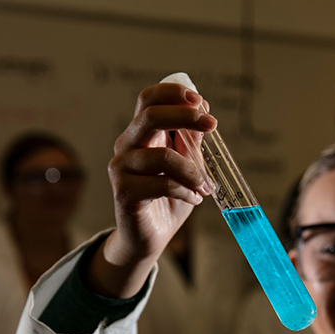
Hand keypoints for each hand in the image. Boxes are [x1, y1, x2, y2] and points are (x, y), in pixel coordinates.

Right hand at [89, 82, 216, 297]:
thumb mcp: (187, 167)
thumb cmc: (169, 199)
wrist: (150, 237)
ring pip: (162, 156)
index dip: (172, 93)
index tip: (200, 100)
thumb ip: (191, 143)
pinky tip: (194, 199)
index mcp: (141, 135)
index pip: (148, 100)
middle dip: (185, 116)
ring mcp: (121, 169)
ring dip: (192, 170)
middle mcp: (127, 147)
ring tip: (205, 186)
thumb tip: (205, 113)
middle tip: (212, 125)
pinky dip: (186, 191)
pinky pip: (162, 184)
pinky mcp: (124, 193)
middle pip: (149, 116)